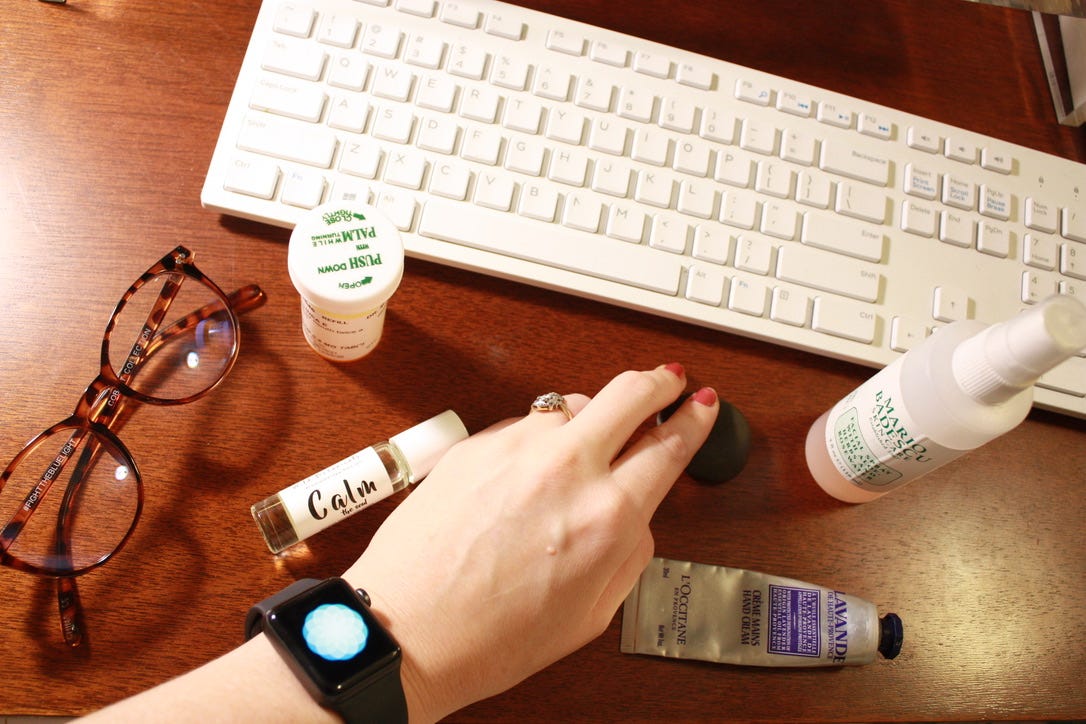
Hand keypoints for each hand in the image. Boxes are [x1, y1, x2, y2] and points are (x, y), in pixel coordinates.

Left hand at [343, 364, 718, 721]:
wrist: (406, 630)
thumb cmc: (492, 638)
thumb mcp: (592, 615)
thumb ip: (629, 554)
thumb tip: (638, 512)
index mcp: (607, 516)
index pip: (670, 445)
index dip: (695, 420)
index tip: (703, 407)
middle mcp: (566, 468)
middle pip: (630, 392)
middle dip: (658, 381)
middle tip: (668, 381)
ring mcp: (517, 448)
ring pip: (574, 403)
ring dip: (591, 415)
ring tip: (588, 444)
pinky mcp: (476, 443)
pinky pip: (526, 423)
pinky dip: (541, 437)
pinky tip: (532, 470)